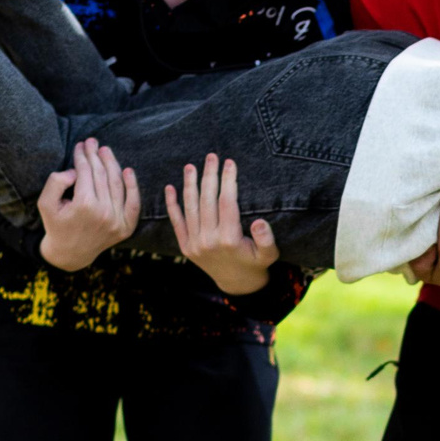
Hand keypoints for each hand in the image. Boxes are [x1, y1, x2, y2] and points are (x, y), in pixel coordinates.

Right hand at [37, 140, 137, 270]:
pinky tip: (127, 170)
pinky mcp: (126, 227)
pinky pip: (133, 203)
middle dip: (95, 155)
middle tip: (92, 141)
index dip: (82, 156)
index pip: (86, 172)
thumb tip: (75, 170)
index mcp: (84, 206)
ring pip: (117, 184)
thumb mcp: (46, 203)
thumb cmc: (56, 224)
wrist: (70, 253)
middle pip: (102, 175)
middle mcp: (104, 213)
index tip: (80, 145)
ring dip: (112, 164)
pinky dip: (133, 186)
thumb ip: (55, 182)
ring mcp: (117, 221)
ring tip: (105, 151)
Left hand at [168, 154, 279, 295]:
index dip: (228, 180)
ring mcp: (194, 244)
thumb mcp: (269, 254)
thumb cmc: (256, 263)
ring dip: (189, 185)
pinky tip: (170, 188)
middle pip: (207, 201)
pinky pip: (176, 222)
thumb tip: (260, 222)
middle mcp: (208, 240)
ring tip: (191, 166)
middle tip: (211, 156)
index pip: (227, 202)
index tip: (230, 163)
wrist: (237, 284)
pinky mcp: (185, 247)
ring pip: (190, 208)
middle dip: (209, 176)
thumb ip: (266, 239)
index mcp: (229, 239)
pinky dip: (171, 205)